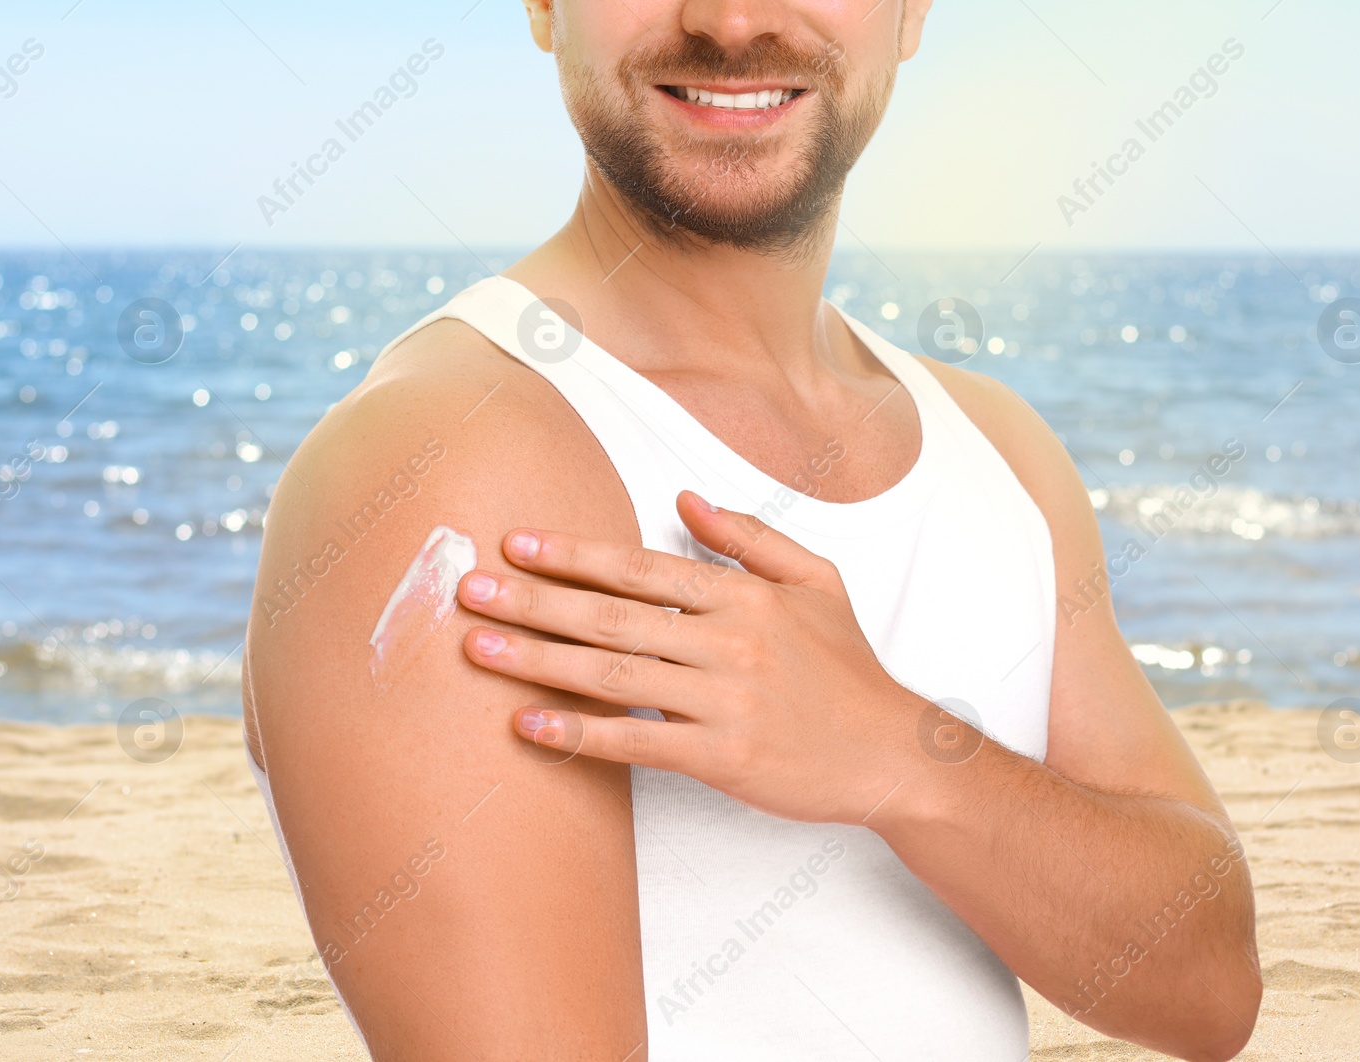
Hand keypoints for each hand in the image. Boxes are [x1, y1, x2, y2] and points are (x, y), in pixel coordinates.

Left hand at [455, 489, 926, 824]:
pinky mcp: (722, 758)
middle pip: (613, 616)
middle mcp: (730, 643)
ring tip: (478, 648)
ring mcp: (724, 702)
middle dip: (535, 600)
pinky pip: (637, 743)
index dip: (574, 553)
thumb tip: (684, 497)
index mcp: (745, 596)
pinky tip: (528, 726)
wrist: (891, 752)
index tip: (516, 542)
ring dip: (539, 661)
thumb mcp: (817, 581)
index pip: (642, 568)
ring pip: (614, 676)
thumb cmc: (847, 668)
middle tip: (468, 590)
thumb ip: (748, 537)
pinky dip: (579, 735)